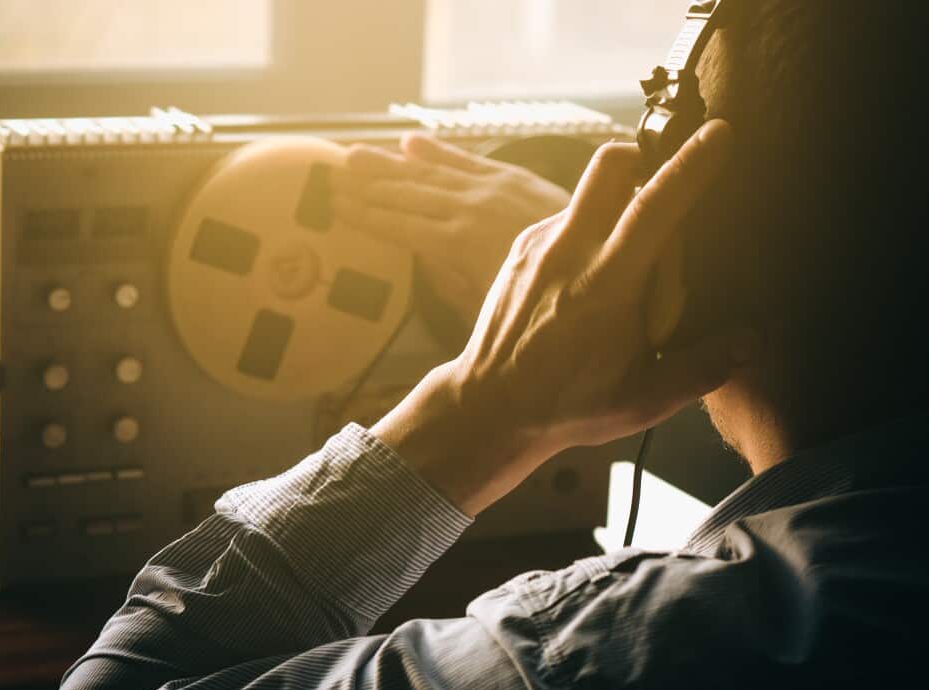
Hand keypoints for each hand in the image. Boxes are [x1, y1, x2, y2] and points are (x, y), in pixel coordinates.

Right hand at [331, 133, 571, 325]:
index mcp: (457, 245)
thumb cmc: (543, 300)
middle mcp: (467, 210)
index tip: (334, 207)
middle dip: (366, 186)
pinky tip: (411, 144)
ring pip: (428, 174)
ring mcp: (490, 189)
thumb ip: (451, 282)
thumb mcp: (490, 304)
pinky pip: (466, 161)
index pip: (398, 226)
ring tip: (353, 155)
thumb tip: (421, 260)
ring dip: (389, 165)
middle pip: (406, 194)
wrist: (599, 259)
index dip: (364, 216)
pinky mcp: (512, 178)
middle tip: (329, 176)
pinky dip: (437, 153)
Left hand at [374, 120, 740, 515]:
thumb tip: (753, 342)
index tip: (719, 134)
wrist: (488, 407)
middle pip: (610, 165)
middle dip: (645, 156)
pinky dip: (591, 233)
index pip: (654, 207)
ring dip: (619, 206)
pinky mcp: (521, 248)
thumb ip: (702, 368)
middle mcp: (568, 252)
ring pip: (589, 192)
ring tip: (630, 266)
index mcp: (605, 286)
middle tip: (666, 189)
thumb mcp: (643, 400)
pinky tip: (594, 281)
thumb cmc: (568, 405)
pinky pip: (567, 219)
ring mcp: (538, 245)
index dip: (690, 166)